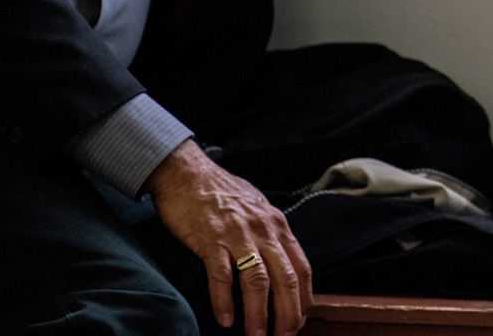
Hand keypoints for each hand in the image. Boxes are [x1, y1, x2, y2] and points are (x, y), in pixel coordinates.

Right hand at [145, 140, 310, 334]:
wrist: (187, 173)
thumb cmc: (221, 193)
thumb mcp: (257, 209)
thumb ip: (270, 233)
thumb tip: (281, 260)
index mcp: (277, 225)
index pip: (301, 266)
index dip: (304, 296)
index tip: (302, 318)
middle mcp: (262, 230)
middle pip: (284, 277)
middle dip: (288, 312)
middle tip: (286, 335)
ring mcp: (237, 234)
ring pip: (256, 281)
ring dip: (258, 313)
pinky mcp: (210, 239)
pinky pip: (221, 276)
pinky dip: (224, 301)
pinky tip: (225, 319)